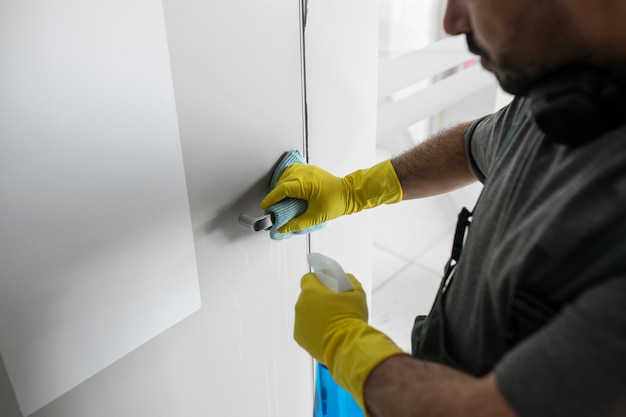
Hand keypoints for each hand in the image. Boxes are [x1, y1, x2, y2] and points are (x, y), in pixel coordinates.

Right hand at [260, 160, 402, 233]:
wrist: (350, 193)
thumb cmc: (337, 202)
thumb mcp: (315, 216)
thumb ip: (297, 224)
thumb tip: (283, 229)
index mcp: (305, 184)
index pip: (281, 189)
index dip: (271, 198)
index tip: (265, 206)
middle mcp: (305, 174)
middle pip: (282, 182)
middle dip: (275, 194)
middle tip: (273, 207)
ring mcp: (308, 170)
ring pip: (286, 175)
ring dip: (280, 185)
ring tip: (279, 198)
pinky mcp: (311, 170)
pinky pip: (293, 171)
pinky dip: (287, 179)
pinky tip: (287, 188)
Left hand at [294, 273, 402, 411]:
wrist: (348, 345)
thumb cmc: (351, 318)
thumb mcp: (357, 294)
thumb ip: (350, 282)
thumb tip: (347, 280)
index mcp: (311, 291)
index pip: (308, 278)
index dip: (318, 280)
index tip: (327, 285)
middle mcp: (301, 305)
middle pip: (307, 297)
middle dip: (318, 299)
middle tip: (333, 305)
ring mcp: (299, 322)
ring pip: (306, 314)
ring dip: (315, 315)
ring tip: (332, 322)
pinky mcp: (300, 337)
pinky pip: (305, 329)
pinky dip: (313, 330)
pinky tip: (327, 333)